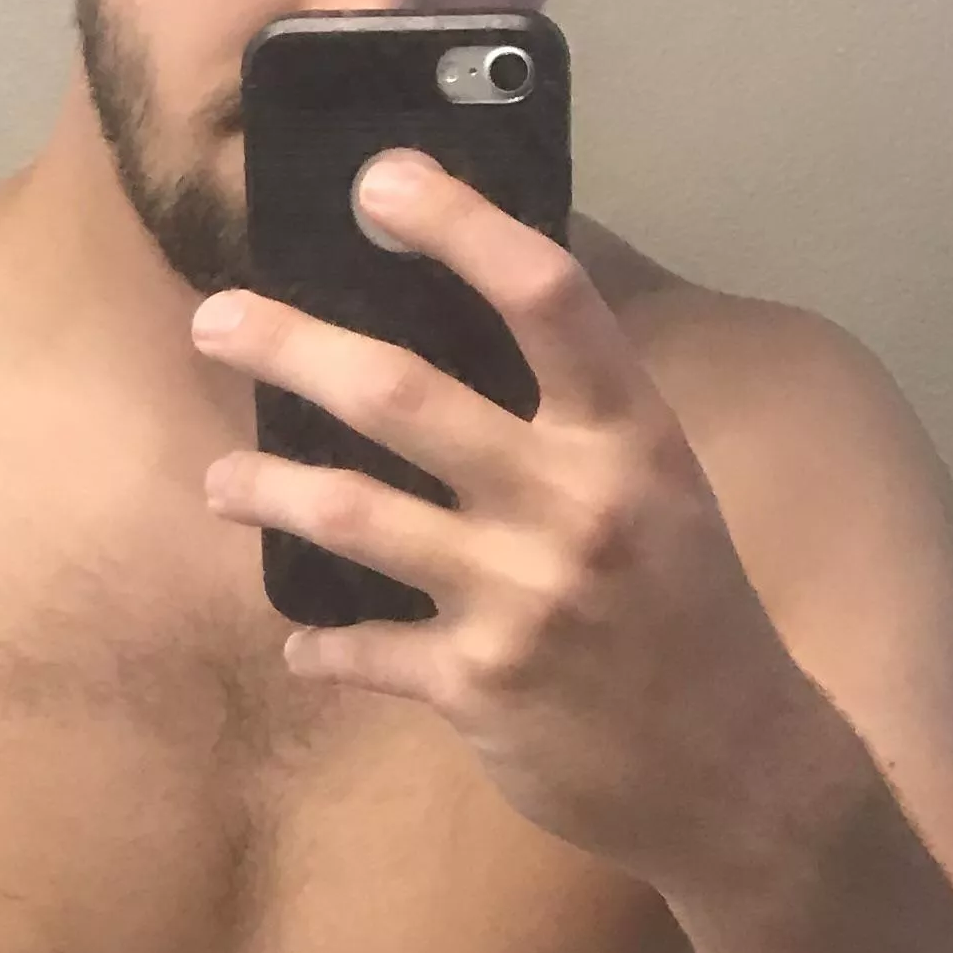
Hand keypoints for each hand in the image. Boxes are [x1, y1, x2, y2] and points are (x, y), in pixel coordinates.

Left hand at [193, 151, 820, 900]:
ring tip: (220, 480)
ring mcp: (522, 599)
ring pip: (357, 516)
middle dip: (292, 347)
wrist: (738, 771)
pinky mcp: (479, 688)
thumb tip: (486, 303)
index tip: (379, 180)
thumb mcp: (661, 488)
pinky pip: (364, 651)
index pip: (546, 298)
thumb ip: (578, 412)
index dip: (460, 226)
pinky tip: (300, 641)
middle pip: (405, 396)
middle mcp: (574, 505)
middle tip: (215, 320)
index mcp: (628, 437)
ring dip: (268, 491)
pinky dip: (321, 645)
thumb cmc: (688, 611)